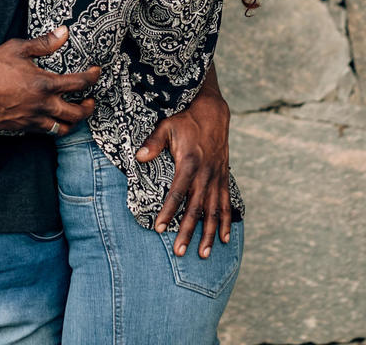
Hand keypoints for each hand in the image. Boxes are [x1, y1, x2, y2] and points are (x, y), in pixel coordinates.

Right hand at [0, 26, 98, 133]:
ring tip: (74, 114)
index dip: (92, 77)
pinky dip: (52, 126)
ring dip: (72, 122)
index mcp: (44, 85)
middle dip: (88, 108)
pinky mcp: (21, 127)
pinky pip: (43, 132)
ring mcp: (32, 119)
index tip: (96, 72)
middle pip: (76, 114)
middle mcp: (42, 105)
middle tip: (90, 101)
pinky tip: (50, 118)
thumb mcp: (17, 48)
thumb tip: (63, 33)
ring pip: (61, 129)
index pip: (78, 83)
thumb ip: (43, 43)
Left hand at [137, 80, 231, 258]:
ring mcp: (216, 177)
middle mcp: (205, 174)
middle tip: (180, 251)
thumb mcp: (167, 126)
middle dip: (188, 231)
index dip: (168, 211)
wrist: (213, 112)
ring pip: (213, 211)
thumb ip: (153, 142)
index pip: (177, 193)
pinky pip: (226, 204)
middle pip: (196, 208)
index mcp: (189, 163)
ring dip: (208, 233)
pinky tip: (224, 239)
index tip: (159, 228)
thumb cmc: (185, 120)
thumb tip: (139, 157)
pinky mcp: (223, 178)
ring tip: (202, 254)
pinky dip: (226, 221)